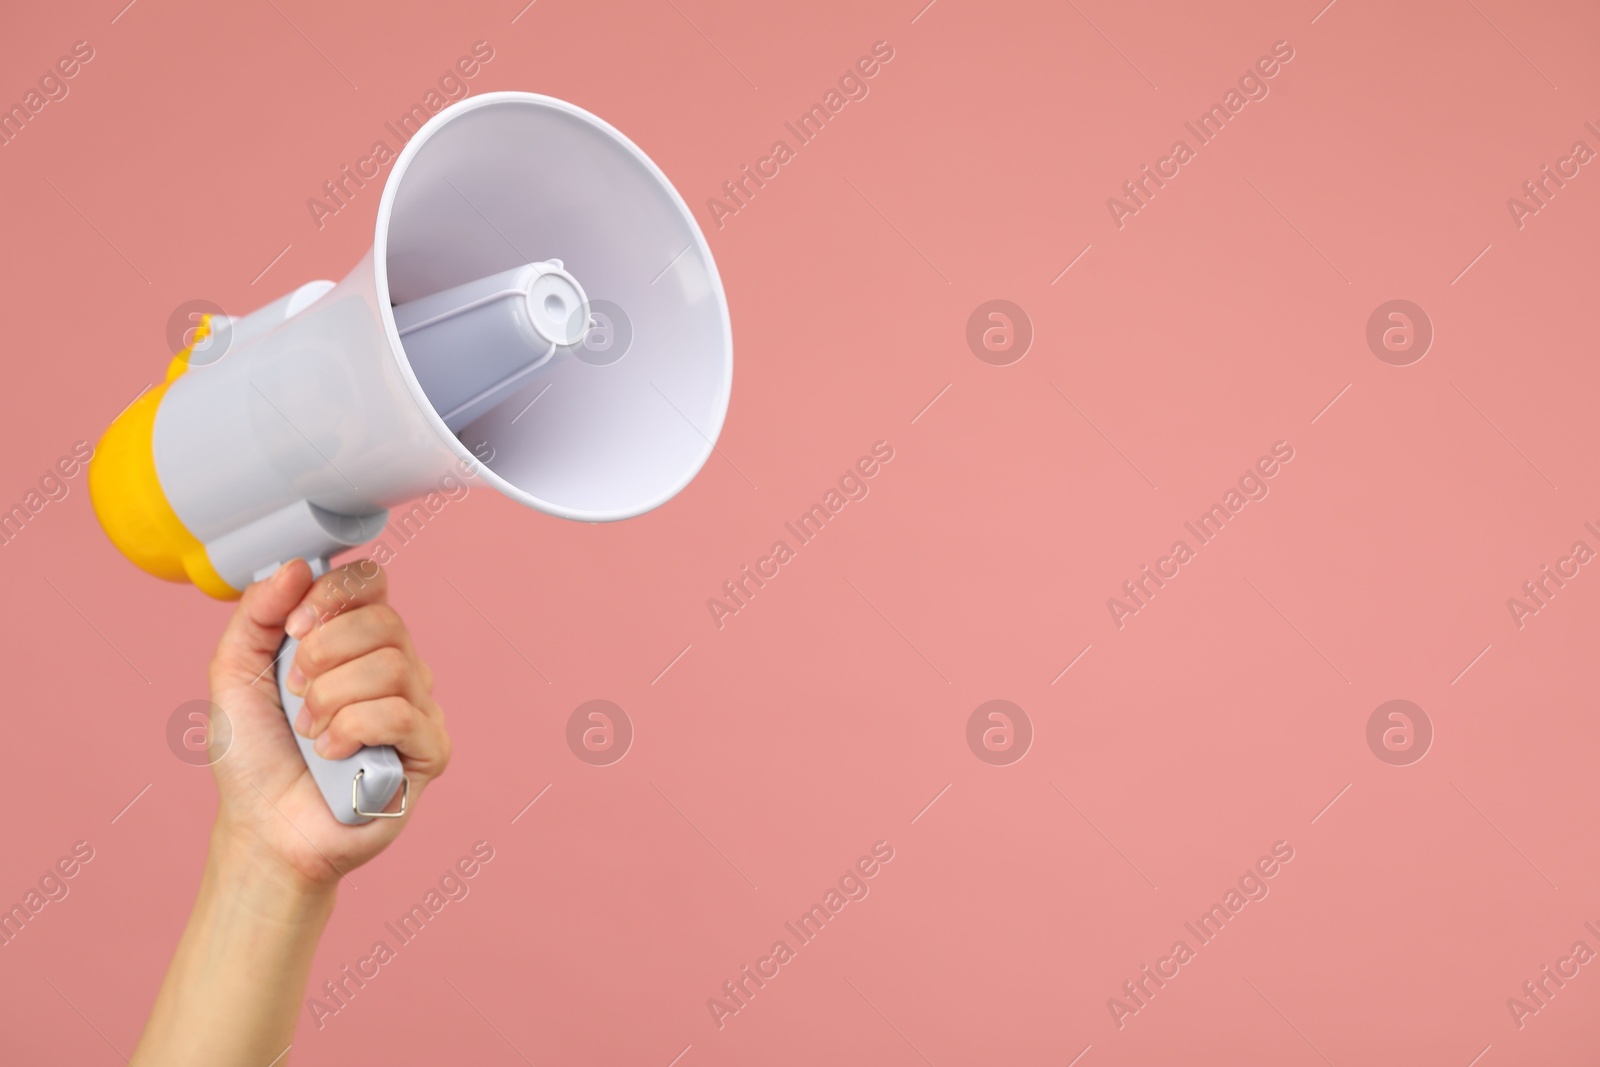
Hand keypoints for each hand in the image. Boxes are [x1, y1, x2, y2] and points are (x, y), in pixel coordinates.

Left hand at [206, 559, 450, 889]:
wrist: (263, 828)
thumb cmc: (255, 756)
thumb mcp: (234, 672)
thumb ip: (257, 613)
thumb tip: (297, 567)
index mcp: (355, 641)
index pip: (372, 582)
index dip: (335, 594)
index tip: (294, 628)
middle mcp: (396, 667)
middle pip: (384, 622)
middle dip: (324, 654)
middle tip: (295, 693)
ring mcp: (419, 708)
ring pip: (393, 666)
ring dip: (331, 699)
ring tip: (309, 732)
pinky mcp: (430, 751)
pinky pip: (402, 714)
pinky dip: (352, 729)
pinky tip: (332, 753)